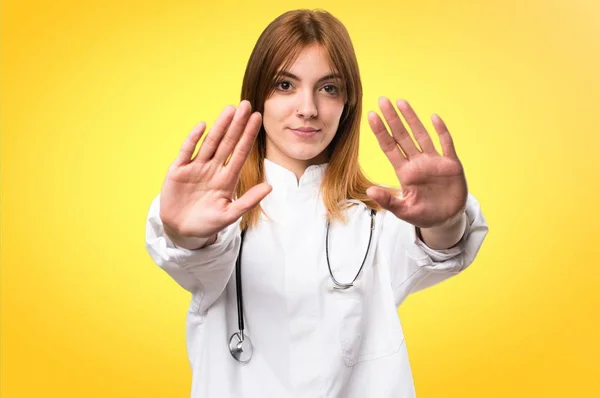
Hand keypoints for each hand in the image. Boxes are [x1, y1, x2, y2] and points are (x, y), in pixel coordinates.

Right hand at [159, 100, 271, 245]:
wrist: (182, 231)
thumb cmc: (208, 223)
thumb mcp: (230, 214)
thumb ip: (248, 201)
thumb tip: (269, 187)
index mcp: (227, 179)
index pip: (240, 153)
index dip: (248, 136)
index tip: (257, 119)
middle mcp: (213, 169)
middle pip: (227, 143)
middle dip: (237, 124)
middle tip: (246, 104)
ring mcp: (196, 168)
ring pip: (210, 143)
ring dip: (220, 127)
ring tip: (229, 109)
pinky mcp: (179, 170)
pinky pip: (187, 151)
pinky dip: (194, 139)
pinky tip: (203, 126)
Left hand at [366, 97, 467, 228]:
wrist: (446, 220)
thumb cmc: (423, 214)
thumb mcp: (403, 211)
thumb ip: (388, 200)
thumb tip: (370, 190)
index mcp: (405, 172)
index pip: (389, 148)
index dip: (381, 132)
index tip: (372, 116)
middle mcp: (417, 162)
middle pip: (402, 136)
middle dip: (393, 119)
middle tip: (383, 101)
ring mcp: (434, 161)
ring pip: (421, 135)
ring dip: (412, 119)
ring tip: (401, 102)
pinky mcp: (451, 164)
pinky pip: (446, 144)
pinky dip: (441, 131)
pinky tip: (434, 118)